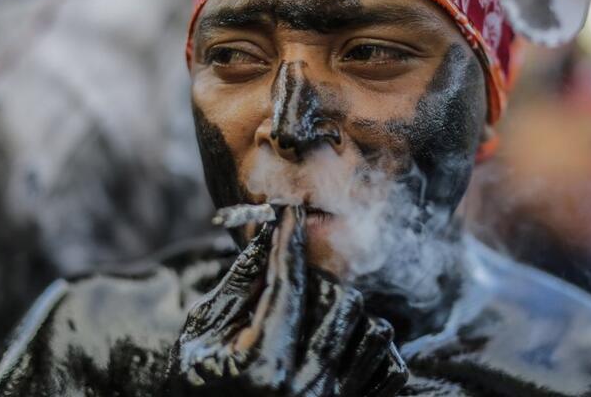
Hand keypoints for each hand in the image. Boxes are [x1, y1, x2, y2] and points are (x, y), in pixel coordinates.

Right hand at [172, 206, 407, 395]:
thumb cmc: (199, 383)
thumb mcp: (200, 334)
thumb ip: (235, 286)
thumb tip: (266, 237)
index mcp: (264, 368)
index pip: (289, 286)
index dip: (289, 243)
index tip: (291, 212)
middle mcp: (307, 390)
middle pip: (343, 301)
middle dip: (317, 283)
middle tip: (291, 286)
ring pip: (374, 329)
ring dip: (346, 315)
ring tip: (312, 320)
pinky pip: (391, 367)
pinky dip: (371, 350)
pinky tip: (340, 347)